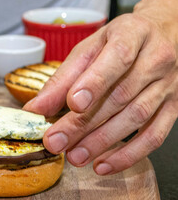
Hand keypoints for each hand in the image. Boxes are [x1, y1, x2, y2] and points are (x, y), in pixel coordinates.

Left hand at [24, 11, 177, 174]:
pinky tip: (102, 165)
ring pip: (136, 117)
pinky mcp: (173, 108)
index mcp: (133, 34)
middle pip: (120, 96)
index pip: (117, 58)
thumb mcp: (88, 49)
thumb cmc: (119, 42)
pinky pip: (155, 136)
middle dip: (84, 123)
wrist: (164, 35)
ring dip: (102, 142)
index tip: (73, 104)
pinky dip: (128, 155)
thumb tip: (35, 109)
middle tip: (57, 142)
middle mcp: (155, 59)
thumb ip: (62, 78)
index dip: (95, 82)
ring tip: (74, 156)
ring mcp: (168, 85)